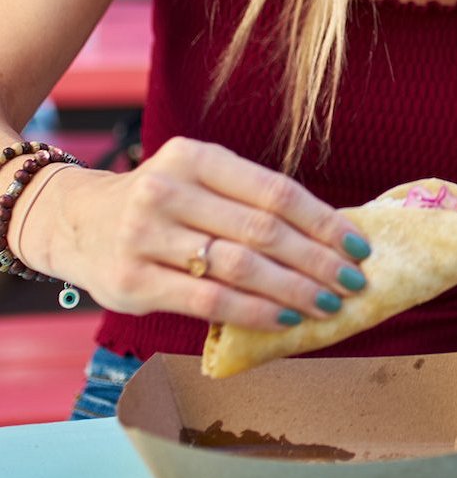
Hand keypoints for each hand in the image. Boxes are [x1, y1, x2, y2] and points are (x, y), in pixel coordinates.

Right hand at [27, 136, 372, 332]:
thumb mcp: (199, 180)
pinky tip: (285, 320)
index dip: (323, 221)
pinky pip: (208, 301)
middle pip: (263, 230)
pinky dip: (255, 312)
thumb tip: (330, 234)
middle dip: (317, 260)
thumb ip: (249, 200)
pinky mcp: (132, 281)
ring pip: (240, 267)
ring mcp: (147, 236)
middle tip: (354, 282)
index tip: (359, 245)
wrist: (75, 222)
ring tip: (328, 304)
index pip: (276, 191)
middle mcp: (169, 190)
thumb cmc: (163, 203)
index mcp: (197, 157)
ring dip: (294, 289)